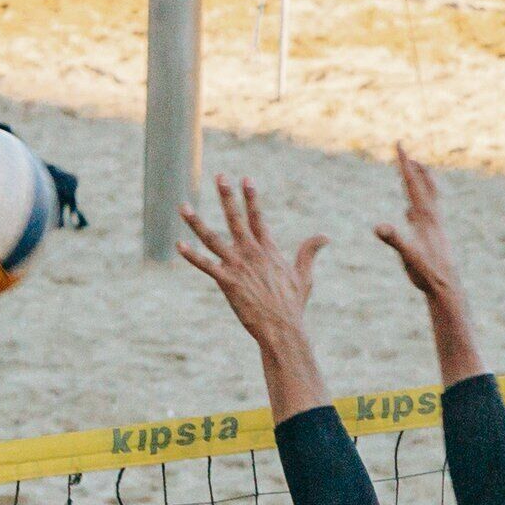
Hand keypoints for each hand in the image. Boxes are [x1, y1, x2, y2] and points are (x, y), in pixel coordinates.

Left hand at [178, 174, 321, 349]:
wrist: (282, 327)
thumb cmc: (293, 304)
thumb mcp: (304, 275)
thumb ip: (309, 252)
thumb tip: (325, 237)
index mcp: (268, 249)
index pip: (258, 217)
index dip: (251, 197)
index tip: (246, 178)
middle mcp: (252, 253)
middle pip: (236, 219)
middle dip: (227, 197)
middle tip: (220, 176)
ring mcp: (238, 266)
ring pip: (213, 238)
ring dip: (197, 222)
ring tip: (183, 206)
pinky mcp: (227, 281)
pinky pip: (205, 265)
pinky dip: (191, 255)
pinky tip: (179, 244)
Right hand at [372, 144, 464, 299]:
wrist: (446, 287)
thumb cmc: (427, 272)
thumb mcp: (408, 256)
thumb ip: (395, 240)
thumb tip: (379, 227)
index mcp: (425, 217)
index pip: (412, 183)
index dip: (404, 163)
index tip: (399, 144)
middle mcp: (432, 217)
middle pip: (423, 185)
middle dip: (413, 167)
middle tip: (405, 152)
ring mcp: (433, 227)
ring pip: (427, 198)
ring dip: (418, 183)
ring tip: (412, 174)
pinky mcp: (432, 237)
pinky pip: (424, 215)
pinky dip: (416, 205)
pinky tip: (410, 211)